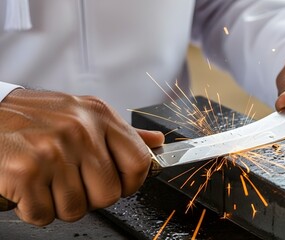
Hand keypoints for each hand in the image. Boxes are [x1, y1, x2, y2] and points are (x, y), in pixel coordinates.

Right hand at [0, 89, 163, 225]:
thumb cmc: (37, 118)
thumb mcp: (85, 113)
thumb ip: (123, 133)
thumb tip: (157, 142)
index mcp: (99, 116)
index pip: (140, 162)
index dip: (131, 183)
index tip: (117, 183)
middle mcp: (80, 131)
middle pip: (109, 193)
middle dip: (90, 197)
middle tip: (70, 181)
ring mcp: (54, 151)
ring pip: (77, 209)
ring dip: (59, 204)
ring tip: (46, 180)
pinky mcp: (27, 171)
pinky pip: (44, 215)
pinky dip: (34, 209)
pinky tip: (29, 187)